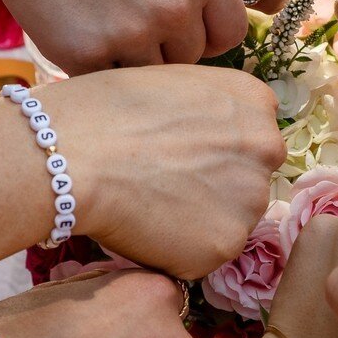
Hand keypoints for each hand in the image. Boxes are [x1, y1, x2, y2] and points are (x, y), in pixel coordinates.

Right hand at [0, 0, 246, 74]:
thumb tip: (201, 31)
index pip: (230, 33)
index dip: (205, 34)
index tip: (182, 28)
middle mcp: (176, 4)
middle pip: (189, 59)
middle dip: (163, 46)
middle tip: (126, 16)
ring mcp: (131, 32)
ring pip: (149, 76)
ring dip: (128, 59)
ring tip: (98, 17)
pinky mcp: (84, 53)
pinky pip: (104, 79)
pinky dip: (91, 62)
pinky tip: (73, 23)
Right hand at [51, 66, 284, 277]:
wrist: (72, 153)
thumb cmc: (103, 110)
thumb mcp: (171, 82)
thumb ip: (207, 109)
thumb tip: (205, 135)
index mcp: (253, 101)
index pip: (249, 137)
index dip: (212, 150)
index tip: (180, 153)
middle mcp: (266, 148)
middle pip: (247, 179)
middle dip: (214, 187)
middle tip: (162, 183)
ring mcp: (250, 199)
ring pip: (228, 220)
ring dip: (197, 221)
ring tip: (148, 204)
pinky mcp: (224, 245)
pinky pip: (203, 255)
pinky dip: (177, 252)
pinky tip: (144, 228)